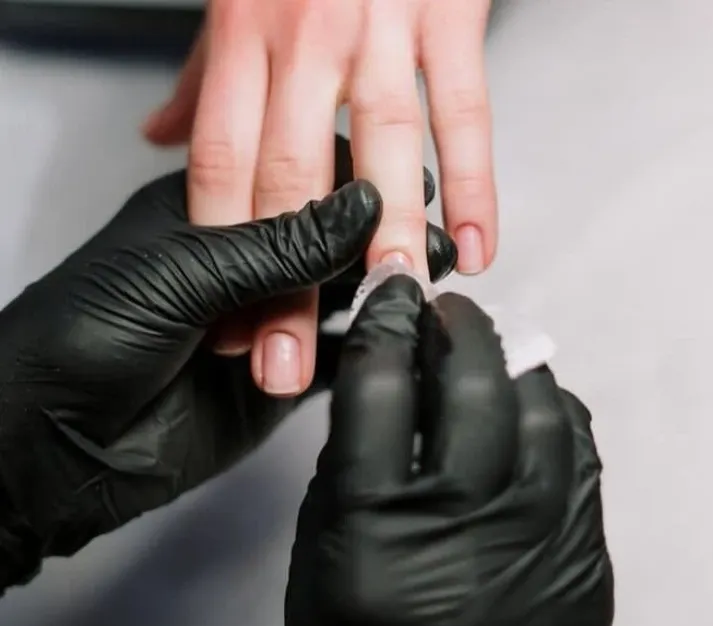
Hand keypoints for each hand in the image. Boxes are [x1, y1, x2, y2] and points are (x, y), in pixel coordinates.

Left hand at [0, 158, 454, 594]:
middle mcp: (246, 267)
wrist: (52, 448)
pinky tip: (401, 345)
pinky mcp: (276, 386)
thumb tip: (365, 202)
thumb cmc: (90, 335)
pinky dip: (367, 355)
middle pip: (329, 247)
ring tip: (425, 293)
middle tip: (430, 249)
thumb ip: (278, 244)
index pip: (301, 182)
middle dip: (380, 245)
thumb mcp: (183, 274)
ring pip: (337, 304)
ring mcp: (265, 328)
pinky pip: (334, 365)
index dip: (357, 184)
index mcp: (215, 214)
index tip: (409, 190)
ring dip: (379, 298)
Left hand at [143, 0, 495, 395]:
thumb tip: (161, 138)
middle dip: (287, 284)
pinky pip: (463, 110)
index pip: (223, 169)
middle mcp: (306, 37)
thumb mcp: (234, 3)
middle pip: (289, 183)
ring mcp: (381, 28)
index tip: (231, 328)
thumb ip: (198, 78)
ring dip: (383, 239)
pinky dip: (474, 182)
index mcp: (246, 38)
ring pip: (379, 150)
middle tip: (285, 361)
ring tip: (385, 308)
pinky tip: (473, 244)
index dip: (224, 256)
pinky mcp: (449, 16)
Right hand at [284, 277, 613, 625]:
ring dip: (514, 369)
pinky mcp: (584, 582)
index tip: (394, 289)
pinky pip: (580, 467)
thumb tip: (398, 364)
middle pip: (477, 390)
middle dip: (461, 329)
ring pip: (545, 416)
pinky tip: (528, 414)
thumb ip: (360, 448)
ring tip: (490, 358)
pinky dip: (552, 424)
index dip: (388, 321)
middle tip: (447, 310)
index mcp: (374, 534)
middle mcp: (464, 541)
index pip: (383, 387)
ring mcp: (539, 562)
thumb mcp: (321, 541)